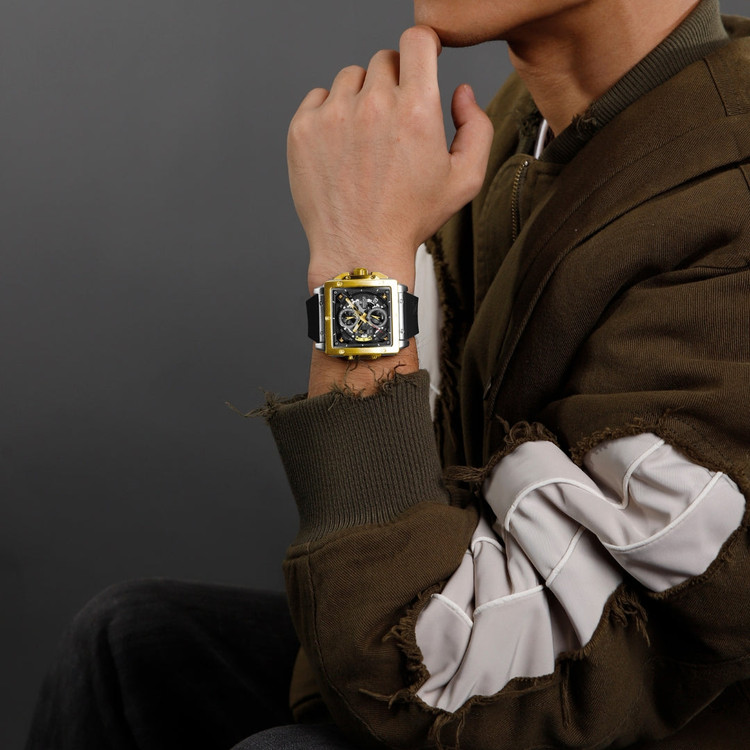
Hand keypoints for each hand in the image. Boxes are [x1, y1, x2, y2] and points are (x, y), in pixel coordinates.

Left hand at [287, 26, 493, 291]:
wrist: (360, 251)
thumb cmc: (409, 220)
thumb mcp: (465, 180)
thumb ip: (476, 126)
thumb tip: (462, 93)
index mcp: (417, 111)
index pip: (417, 40)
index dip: (423, 46)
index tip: (421, 59)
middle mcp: (374, 106)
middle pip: (384, 61)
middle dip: (393, 83)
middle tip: (393, 123)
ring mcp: (333, 116)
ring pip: (350, 78)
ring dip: (361, 97)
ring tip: (366, 140)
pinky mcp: (303, 129)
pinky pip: (318, 98)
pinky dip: (329, 114)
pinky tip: (341, 147)